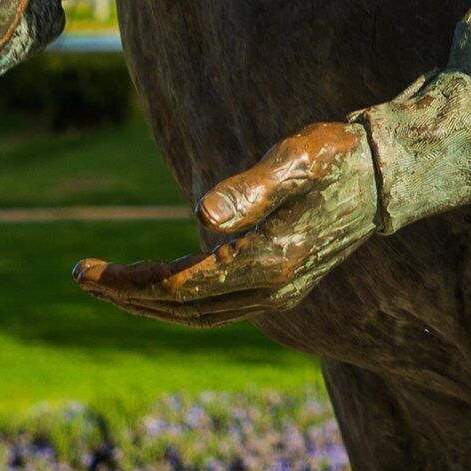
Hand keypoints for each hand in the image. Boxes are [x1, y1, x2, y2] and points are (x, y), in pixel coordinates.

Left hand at [72, 121, 378, 327]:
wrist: (388, 177)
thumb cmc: (339, 156)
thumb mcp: (297, 158)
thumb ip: (250, 187)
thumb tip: (199, 215)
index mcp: (271, 260)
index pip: (180, 285)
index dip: (127, 283)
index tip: (83, 270)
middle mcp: (274, 289)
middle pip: (182, 308)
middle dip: (127, 297)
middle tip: (81, 278)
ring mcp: (279, 294)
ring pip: (198, 314)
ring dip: (149, 304)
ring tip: (106, 286)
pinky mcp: (281, 288)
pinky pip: (216, 307)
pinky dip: (178, 300)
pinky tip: (155, 282)